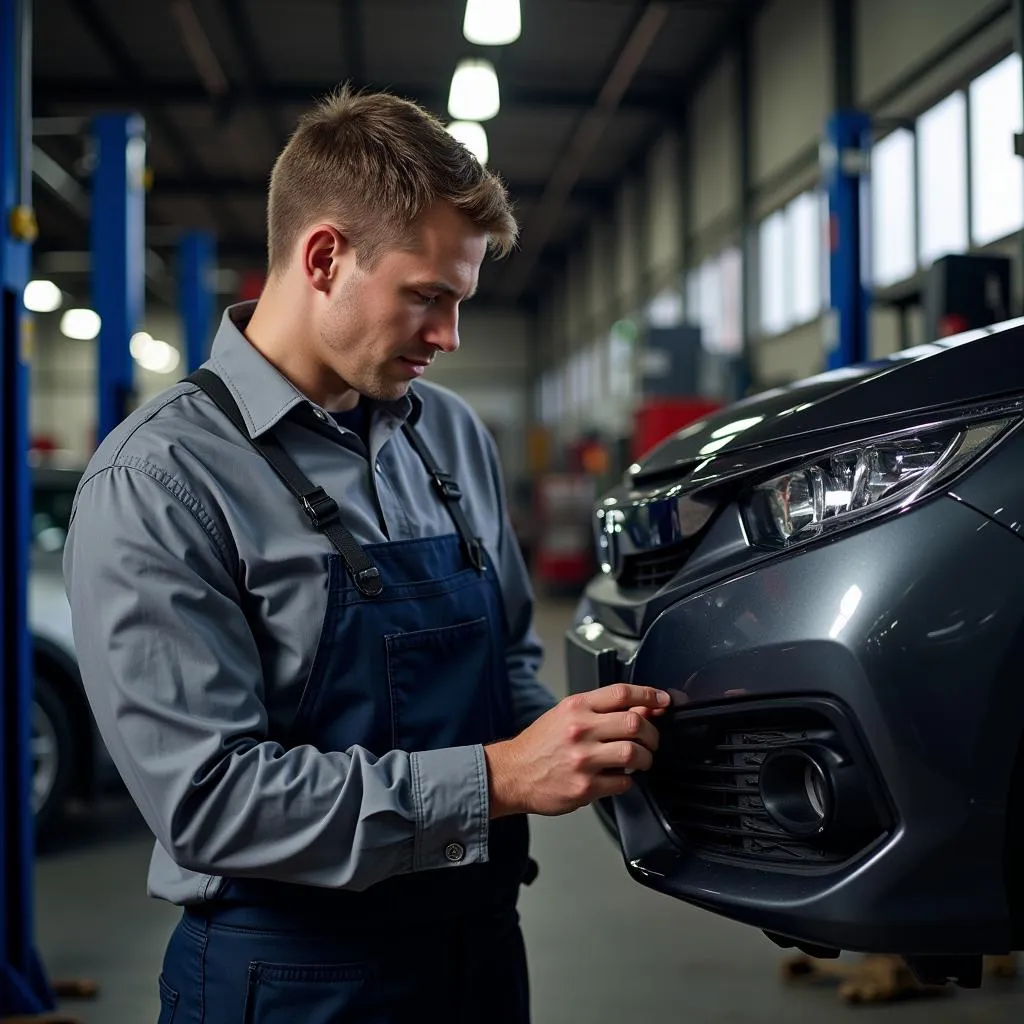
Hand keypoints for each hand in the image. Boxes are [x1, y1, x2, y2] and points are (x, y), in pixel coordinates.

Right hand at [484, 683, 670, 817]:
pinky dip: (628, 781)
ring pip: (634, 753)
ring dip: (646, 759)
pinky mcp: (585, 787)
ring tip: (641, 760)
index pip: (622, 693)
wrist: (512, 773)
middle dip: (652, 733)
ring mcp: (583, 760)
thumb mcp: (567, 715)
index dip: (649, 694)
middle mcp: (580, 730)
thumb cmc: (539, 744)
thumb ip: (603, 710)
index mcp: (576, 707)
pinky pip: (623, 783)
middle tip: (651, 740)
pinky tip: (618, 778)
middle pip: (634, 722)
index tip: (662, 700)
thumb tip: (642, 706)